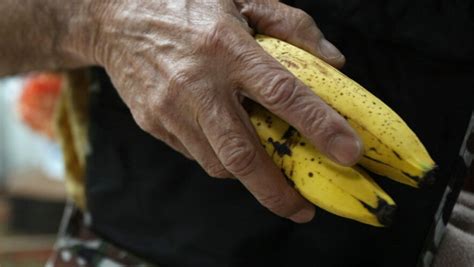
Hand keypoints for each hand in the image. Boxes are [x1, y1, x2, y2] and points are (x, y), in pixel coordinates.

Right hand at [66, 0, 360, 222]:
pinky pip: (195, 152)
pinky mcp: (153, 123)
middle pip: (242, 153)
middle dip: (276, 191)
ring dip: (249, 175)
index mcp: (227, 48)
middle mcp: (198, 84)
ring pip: (217, 162)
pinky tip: (226, 139)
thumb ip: (292, 26)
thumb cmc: (185, 3)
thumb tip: (334, 63)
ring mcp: (171, 109)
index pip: (283, 93)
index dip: (319, 126)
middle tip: (302, 209)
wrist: (115, 17)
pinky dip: (219, 156)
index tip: (348, 153)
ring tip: (268, 173)